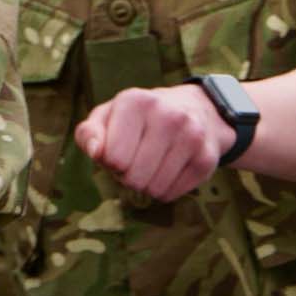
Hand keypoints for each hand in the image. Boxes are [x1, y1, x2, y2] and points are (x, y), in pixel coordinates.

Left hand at [74, 84, 235, 201]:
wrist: (196, 109)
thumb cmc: (140, 118)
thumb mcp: (109, 117)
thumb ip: (89, 134)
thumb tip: (96, 152)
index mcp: (136, 101)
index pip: (113, 158)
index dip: (110, 162)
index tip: (119, 150)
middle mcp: (167, 114)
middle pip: (133, 178)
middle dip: (129, 176)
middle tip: (137, 160)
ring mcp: (191, 135)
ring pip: (154, 189)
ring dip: (147, 184)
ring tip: (153, 164)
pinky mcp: (207, 157)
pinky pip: (173, 194)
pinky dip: (166, 189)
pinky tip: (171, 168)